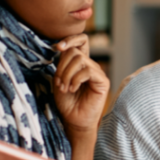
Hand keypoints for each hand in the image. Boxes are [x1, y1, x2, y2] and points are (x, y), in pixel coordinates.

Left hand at [52, 34, 109, 159]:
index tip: (57, 47)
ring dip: (67, 74)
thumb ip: (62, 64)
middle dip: (62, 66)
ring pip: (80, 59)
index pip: (80, 41)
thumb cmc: (66, 102)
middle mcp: (90, 65)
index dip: (70, 39)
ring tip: (65, 88)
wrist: (73, 120)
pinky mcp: (102, 81)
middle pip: (75, 51)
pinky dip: (76, 79)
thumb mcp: (59, 79)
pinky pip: (88, 71)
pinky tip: (72, 89)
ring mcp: (97, 73)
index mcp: (80, 63)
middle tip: (59, 83)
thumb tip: (62, 48)